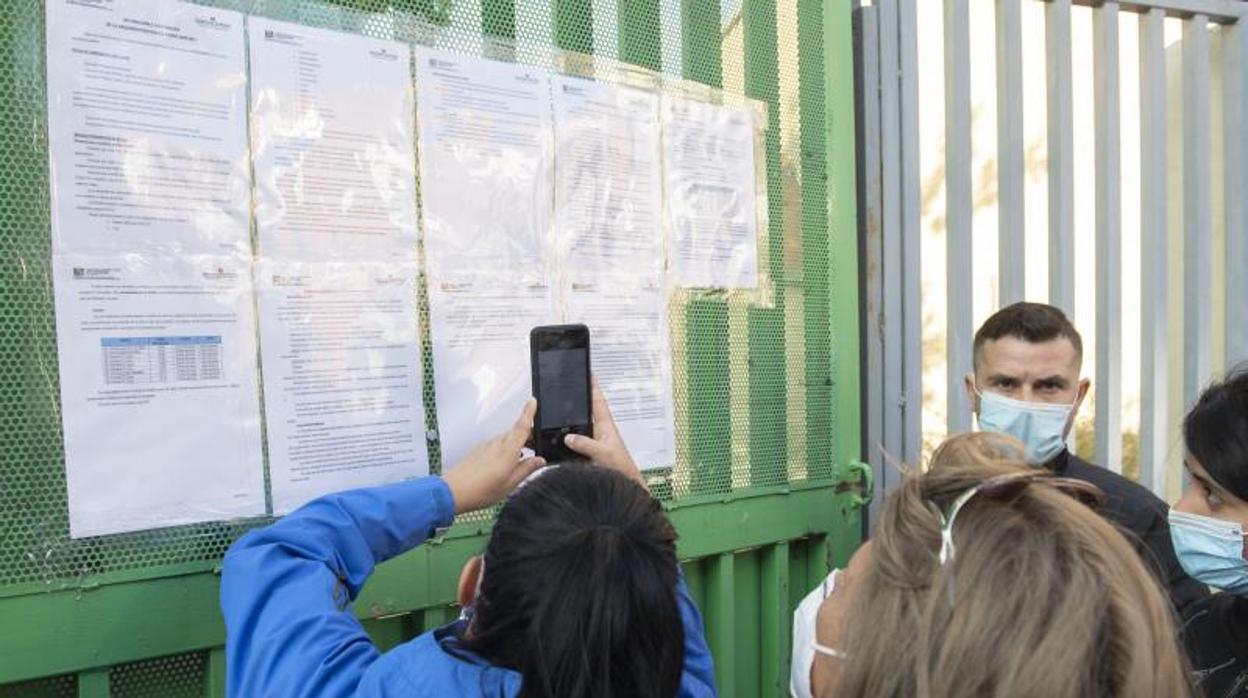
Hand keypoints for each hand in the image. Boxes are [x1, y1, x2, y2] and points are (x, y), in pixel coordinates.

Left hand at [442, 399, 545, 513]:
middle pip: (515, 432)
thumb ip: (526, 469)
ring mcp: (486, 446)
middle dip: (528, 436)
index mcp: (507, 451)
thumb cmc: (480, 490)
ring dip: (516, 444)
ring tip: (521, 460)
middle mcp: (497, 444)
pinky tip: (504, 464)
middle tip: (537, 447)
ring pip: (506, 439)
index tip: (533, 401)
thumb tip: (540, 461)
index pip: (521, 426)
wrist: (453, 491)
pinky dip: (505, 450)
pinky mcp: (479, 450)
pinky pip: (497, 445)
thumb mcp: (510, 484)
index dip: (528, 412)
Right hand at [564, 379, 643, 486]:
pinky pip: (575, 441)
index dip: (593, 387)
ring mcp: (593, 440)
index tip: (588, 373)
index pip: (598, 401)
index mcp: (606, 425)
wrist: (624, 483)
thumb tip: (569, 437)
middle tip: (567, 387)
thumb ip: (585, 444)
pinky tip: (558, 437)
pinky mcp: (588, 452)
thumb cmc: (620, 466)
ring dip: (570, 421)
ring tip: (558, 410)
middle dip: (577, 400)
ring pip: (578, 426)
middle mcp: (599, 430)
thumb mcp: (602, 453)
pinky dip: (567, 438)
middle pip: (585, 411)